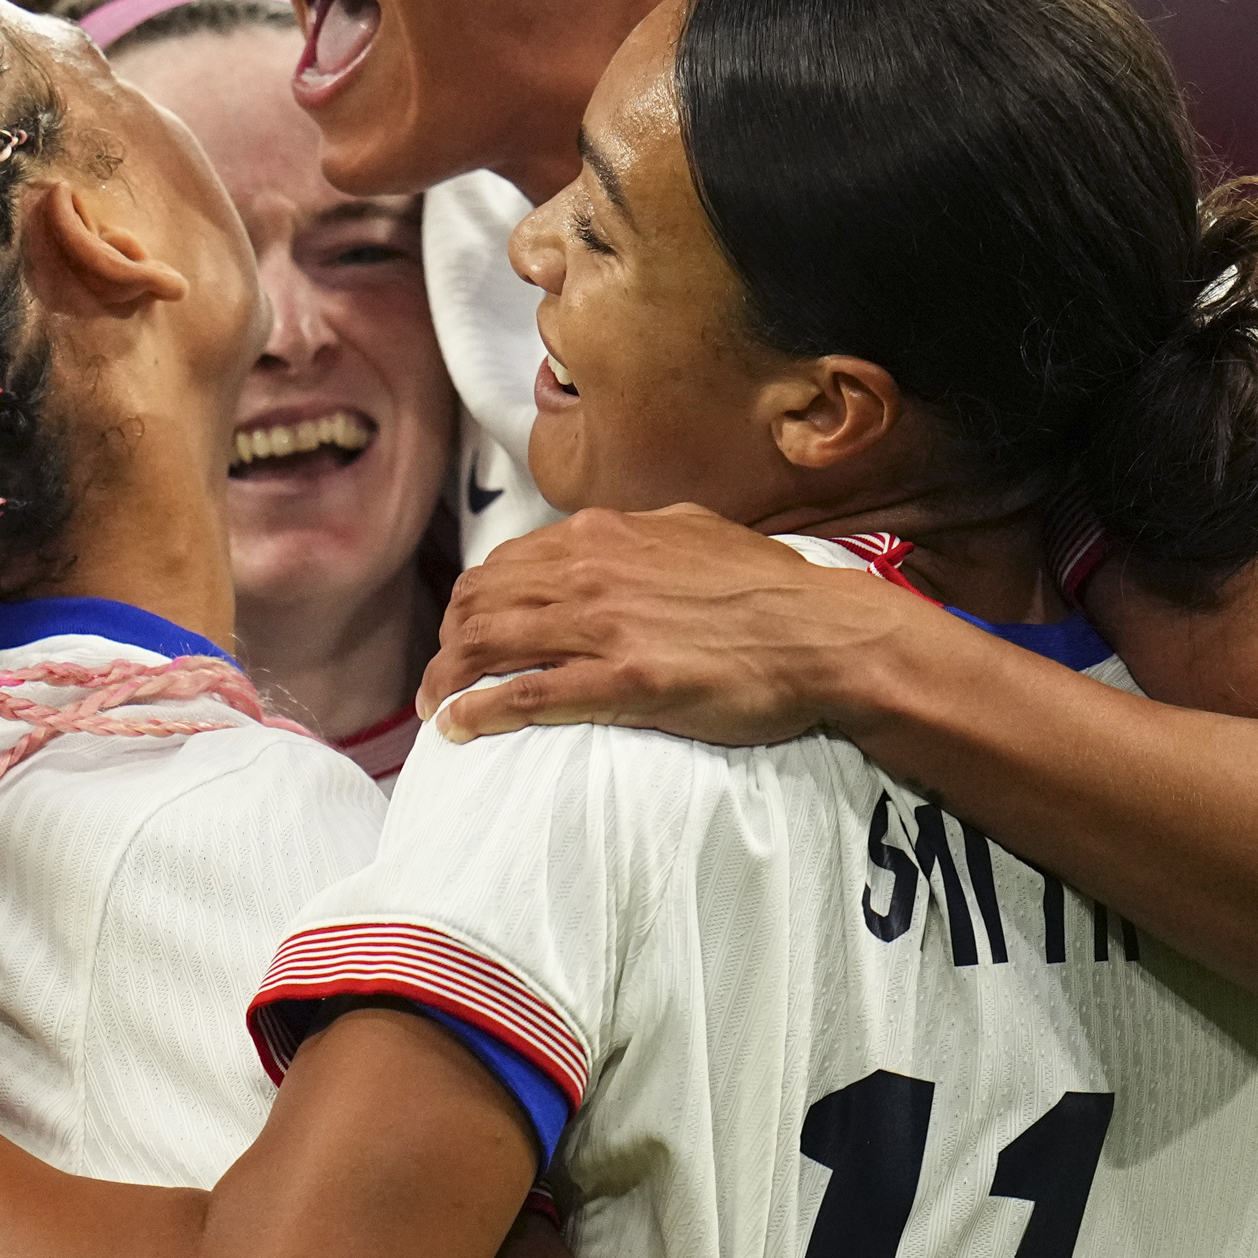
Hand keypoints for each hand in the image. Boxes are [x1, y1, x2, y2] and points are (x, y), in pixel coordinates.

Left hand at [421, 506, 909, 745]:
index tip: (465, 634)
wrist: (822, 634)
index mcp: (602, 535)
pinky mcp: (623, 682)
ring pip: (488, 645)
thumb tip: (606, 534)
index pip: (503, 565)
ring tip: (434, 707)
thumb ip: (638, 534)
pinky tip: (459, 726)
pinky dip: (480, 710)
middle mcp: (590, 572)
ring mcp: (604, 627)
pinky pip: (526, 694)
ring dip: (447, 678)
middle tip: (441, 677)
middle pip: (479, 603)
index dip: (472, 604)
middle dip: (447, 641)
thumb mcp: (693, 531)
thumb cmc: (768, 588)